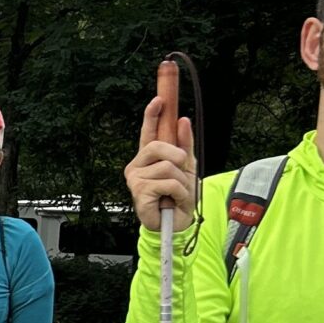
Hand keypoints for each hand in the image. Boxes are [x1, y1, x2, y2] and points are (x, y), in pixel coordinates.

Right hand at [127, 97, 199, 232]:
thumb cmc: (178, 195)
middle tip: (181, 170)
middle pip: (157, 146)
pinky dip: (179, 192)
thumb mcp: (187, 166)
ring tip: (177, 193)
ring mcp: (136, 180)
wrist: (177, 222)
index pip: (148, 132)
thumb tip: (183, 120)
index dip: (152, 115)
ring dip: (181, 181)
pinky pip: (167, 183)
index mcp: (147, 158)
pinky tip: (173, 200)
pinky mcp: (139, 193)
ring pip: (167, 166)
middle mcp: (137, 166)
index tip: (159, 100)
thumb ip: (185, 143)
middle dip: (176, 156)